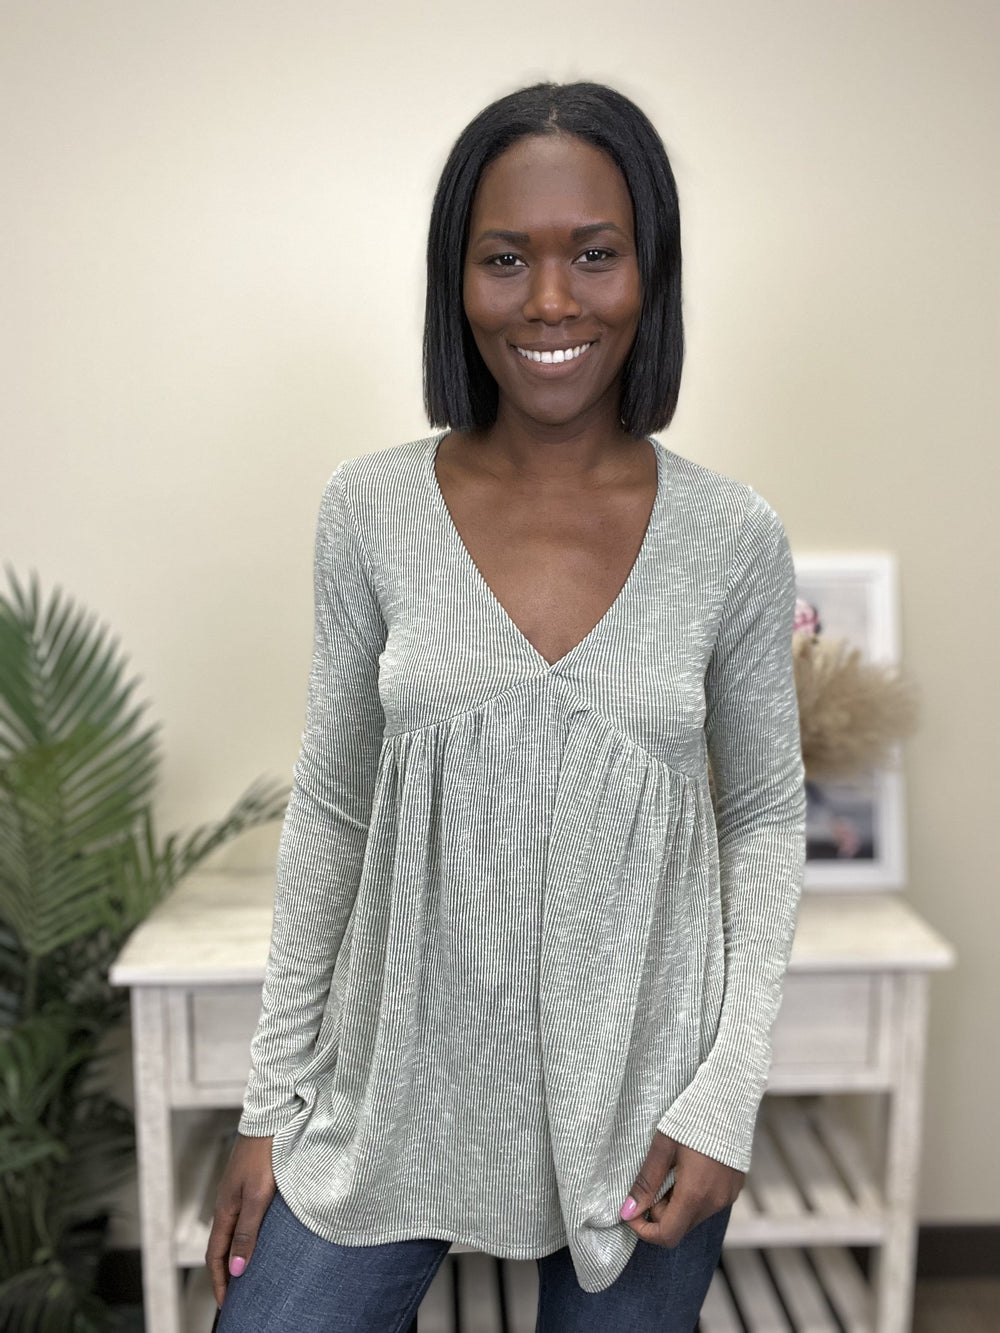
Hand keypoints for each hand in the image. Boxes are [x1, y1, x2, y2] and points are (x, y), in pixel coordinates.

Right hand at [205, 1133, 275, 1306]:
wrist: (270, 1117)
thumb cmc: (265, 1154)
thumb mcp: (258, 1196)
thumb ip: (247, 1231)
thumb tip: (235, 1269)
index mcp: (225, 1209)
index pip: (216, 1254)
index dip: (219, 1280)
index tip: (225, 1303)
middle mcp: (227, 1202)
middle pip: (221, 1245)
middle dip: (225, 1272)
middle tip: (235, 1296)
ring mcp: (236, 1192)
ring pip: (232, 1231)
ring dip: (235, 1254)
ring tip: (246, 1274)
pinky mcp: (247, 1182)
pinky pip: (241, 1217)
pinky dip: (244, 1236)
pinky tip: (257, 1238)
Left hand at [619, 1130, 743, 1247]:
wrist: (727, 1100)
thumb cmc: (691, 1119)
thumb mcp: (662, 1148)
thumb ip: (646, 1183)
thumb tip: (627, 1211)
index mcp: (695, 1195)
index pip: (667, 1235)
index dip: (644, 1230)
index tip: (631, 1212)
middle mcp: (714, 1203)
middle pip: (679, 1226)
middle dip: (659, 1211)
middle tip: (654, 1179)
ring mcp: (727, 1197)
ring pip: (693, 1216)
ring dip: (676, 1203)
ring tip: (673, 1169)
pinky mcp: (734, 1189)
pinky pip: (708, 1204)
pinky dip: (693, 1196)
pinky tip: (690, 1168)